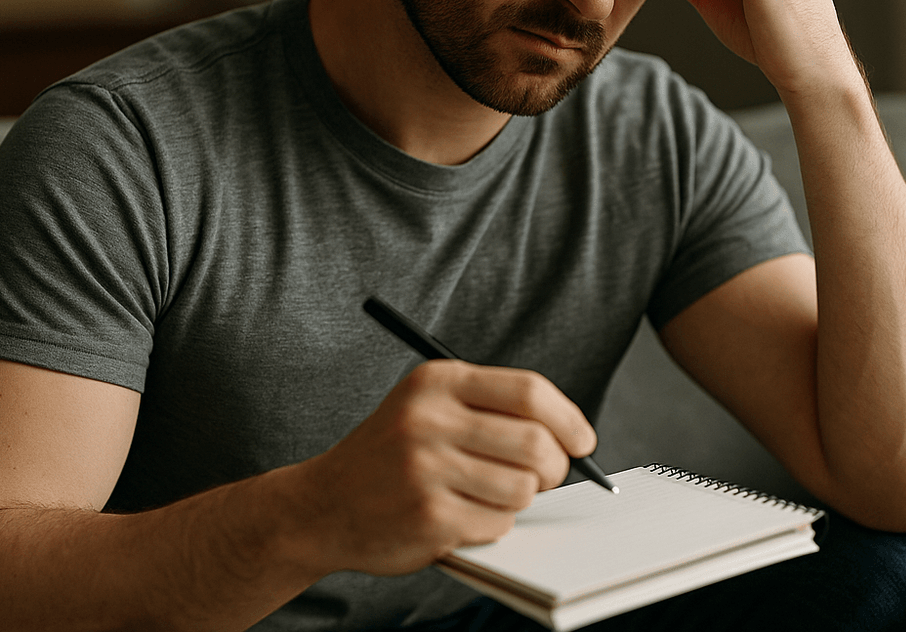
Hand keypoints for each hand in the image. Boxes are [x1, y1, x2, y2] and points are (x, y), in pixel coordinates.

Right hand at [288, 359, 595, 576]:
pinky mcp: (428, 516)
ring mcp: (426, 469)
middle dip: (554, 467)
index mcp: (437, 381)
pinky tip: (462, 515)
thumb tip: (570, 434)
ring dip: (520, 498)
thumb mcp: (428, 406)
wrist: (323, 504)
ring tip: (490, 494)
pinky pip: (498, 523)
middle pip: (535, 442)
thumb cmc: (391, 455)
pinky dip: (493, 524)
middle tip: (544, 476)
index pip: (529, 391)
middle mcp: (430, 419)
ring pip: (523, 488)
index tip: (582, 440)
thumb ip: (490, 407)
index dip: (568, 418)